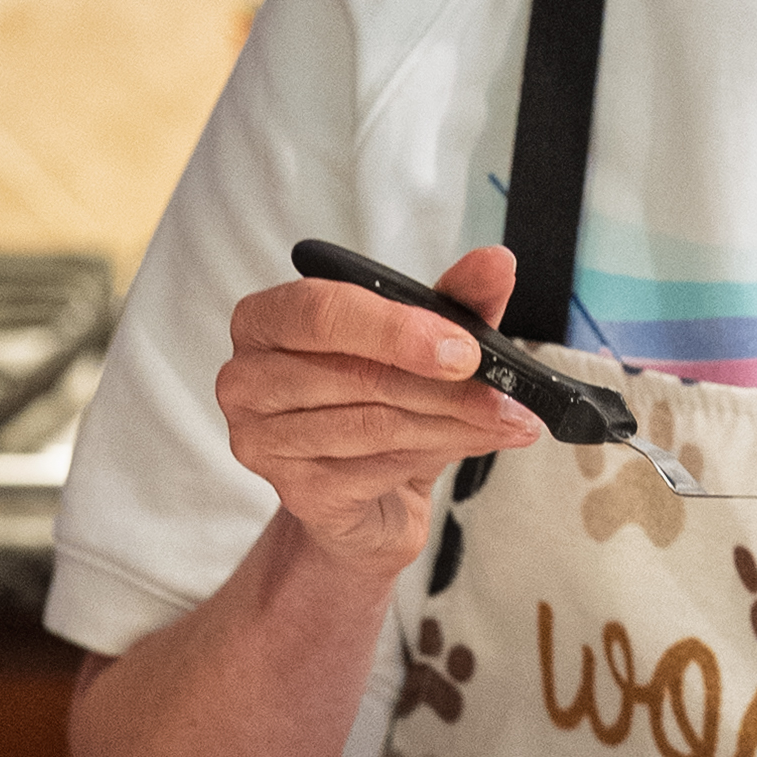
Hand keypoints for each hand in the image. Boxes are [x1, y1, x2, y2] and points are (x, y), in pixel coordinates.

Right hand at [214, 243, 542, 579]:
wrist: (371, 493)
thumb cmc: (385, 399)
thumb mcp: (426, 340)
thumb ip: (458, 297)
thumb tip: (495, 262)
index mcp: (266, 320)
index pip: (320, 310)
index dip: (395, 328)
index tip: (465, 348)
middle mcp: (247, 379)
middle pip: (353, 374)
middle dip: (444, 386)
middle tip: (508, 394)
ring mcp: (262, 442)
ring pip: (373, 424)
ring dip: (453, 423)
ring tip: (506, 420)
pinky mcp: (296, 492)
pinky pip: (377, 468)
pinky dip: (436, 453)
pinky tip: (473, 444)